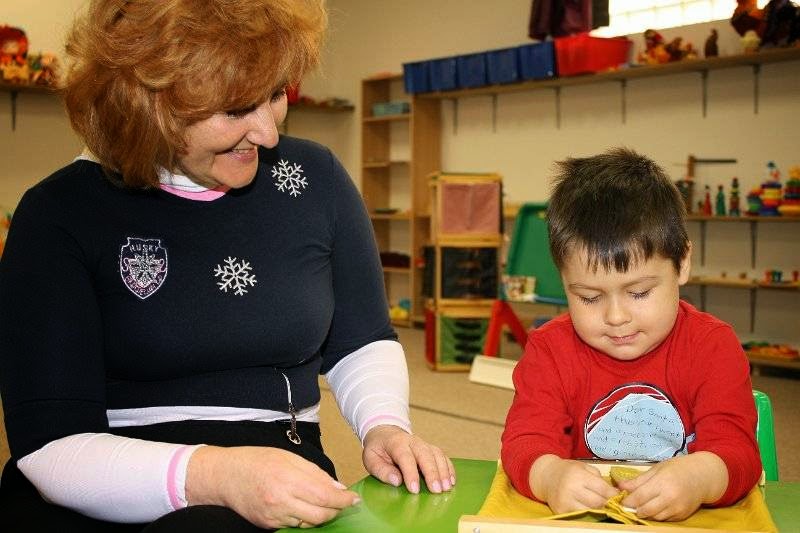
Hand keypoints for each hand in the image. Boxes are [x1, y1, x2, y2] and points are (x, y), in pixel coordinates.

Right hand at [186, 446, 359, 528]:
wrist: (225, 476)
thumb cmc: (257, 460)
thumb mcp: (288, 457)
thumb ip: (315, 473)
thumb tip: (337, 488)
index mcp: (288, 479)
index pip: (325, 496)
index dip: (343, 500)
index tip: (354, 499)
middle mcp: (281, 501)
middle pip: (320, 515)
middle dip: (335, 511)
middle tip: (341, 503)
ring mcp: (274, 516)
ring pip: (309, 524)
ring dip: (321, 516)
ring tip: (322, 504)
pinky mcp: (268, 526)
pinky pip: (294, 526)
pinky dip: (304, 519)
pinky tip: (303, 508)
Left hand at [362, 425, 455, 494]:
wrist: (385, 433)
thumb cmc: (378, 449)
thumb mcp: (371, 458)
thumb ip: (382, 470)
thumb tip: (397, 481)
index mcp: (396, 443)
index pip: (405, 457)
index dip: (410, 473)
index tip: (414, 489)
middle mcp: (413, 441)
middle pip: (425, 455)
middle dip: (432, 473)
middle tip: (437, 490)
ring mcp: (423, 444)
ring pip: (437, 454)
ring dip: (443, 471)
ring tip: (446, 488)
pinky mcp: (430, 449)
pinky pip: (442, 456)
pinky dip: (449, 468)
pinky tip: (451, 481)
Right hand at [530, 455, 618, 513]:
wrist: (546, 476)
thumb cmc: (568, 470)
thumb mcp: (584, 467)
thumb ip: (599, 478)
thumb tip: (616, 493)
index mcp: (578, 475)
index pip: (603, 489)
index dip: (614, 494)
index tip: (619, 496)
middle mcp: (571, 489)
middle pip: (598, 503)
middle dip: (607, 503)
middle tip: (612, 503)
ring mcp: (565, 502)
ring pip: (591, 512)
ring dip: (599, 510)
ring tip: (601, 506)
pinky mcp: (561, 511)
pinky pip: (580, 516)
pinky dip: (588, 514)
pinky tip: (590, 509)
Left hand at [618, 452, 727, 520]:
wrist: (703, 477)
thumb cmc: (678, 469)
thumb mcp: (657, 469)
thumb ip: (638, 480)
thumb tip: (620, 486)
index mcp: (662, 483)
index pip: (639, 497)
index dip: (628, 501)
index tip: (620, 500)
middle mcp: (670, 498)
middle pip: (645, 510)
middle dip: (635, 509)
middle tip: (629, 505)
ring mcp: (677, 508)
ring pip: (654, 517)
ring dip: (645, 513)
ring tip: (641, 505)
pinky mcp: (682, 516)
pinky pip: (664, 519)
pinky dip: (656, 515)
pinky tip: (655, 507)